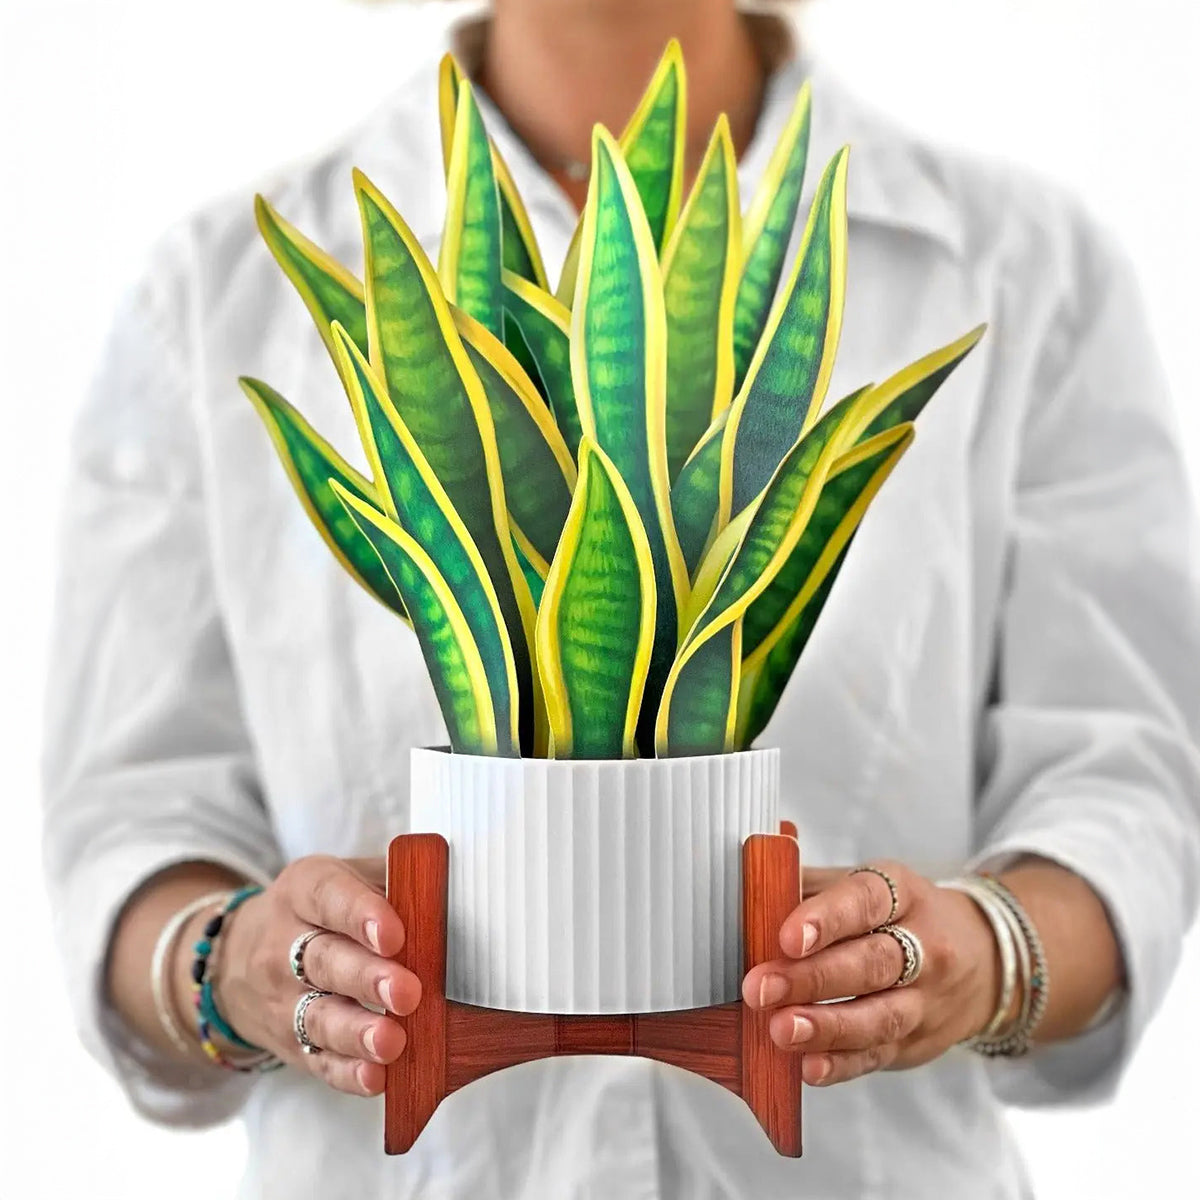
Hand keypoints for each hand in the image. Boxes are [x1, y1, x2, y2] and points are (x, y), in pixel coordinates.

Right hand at [199, 856, 420, 1095]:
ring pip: (319, 1016)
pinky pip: (319, 1061)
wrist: (238, 957)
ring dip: (358, 1033)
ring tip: (392, 1042)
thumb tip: (453, 896)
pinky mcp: (291, 1044)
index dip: (361, 915)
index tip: (393, 934)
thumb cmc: (322, 911)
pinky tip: (377, 1077)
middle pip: (325, 962)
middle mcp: (285, 944)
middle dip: (367, 978)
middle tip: (407, 992)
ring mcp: (283, 999)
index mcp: (304, 890)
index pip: (329, 897)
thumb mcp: (346, 879)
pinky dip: (348, 1072)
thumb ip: (393, 882)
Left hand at [742, 861, 999, 1085]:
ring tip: (780, 1030)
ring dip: (827, 1028)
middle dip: (812, 979)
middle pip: (871, 963)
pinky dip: (842, 1065)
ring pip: (879, 1016)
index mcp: (902, 893)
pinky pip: (879, 1056)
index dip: (828, 919)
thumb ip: (808, 886)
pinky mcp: (917, 1043)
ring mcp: (925, 999)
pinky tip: (808, 1067)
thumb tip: (750, 889)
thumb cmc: (895, 914)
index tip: (788, 937)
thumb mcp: (863, 885)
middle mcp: (924, 946)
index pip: (865, 901)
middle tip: (760, 988)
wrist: (982, 955)